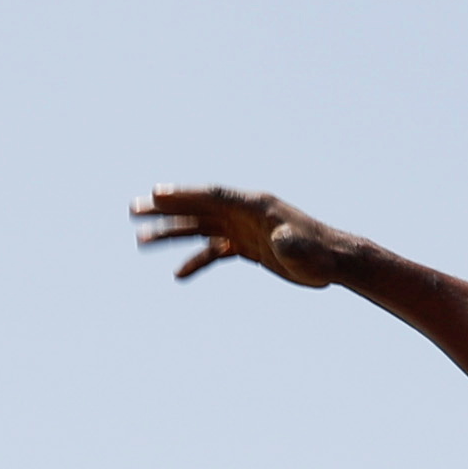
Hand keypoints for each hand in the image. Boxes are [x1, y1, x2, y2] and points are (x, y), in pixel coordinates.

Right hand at [132, 186, 335, 287]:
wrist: (334, 262)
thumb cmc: (321, 254)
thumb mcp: (304, 249)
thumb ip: (290, 242)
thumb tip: (281, 238)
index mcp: (254, 206)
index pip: (212, 196)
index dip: (183, 194)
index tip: (155, 194)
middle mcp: (244, 213)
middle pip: (197, 208)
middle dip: (165, 209)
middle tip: (133, 209)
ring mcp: (243, 229)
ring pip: (200, 228)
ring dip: (172, 233)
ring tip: (141, 241)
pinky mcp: (247, 247)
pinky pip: (214, 251)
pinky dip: (196, 260)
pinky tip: (178, 274)